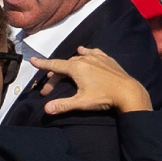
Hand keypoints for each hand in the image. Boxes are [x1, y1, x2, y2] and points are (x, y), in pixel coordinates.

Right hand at [32, 47, 151, 114]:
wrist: (129, 92)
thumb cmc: (104, 97)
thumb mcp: (81, 103)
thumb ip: (63, 105)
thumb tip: (46, 108)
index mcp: (76, 68)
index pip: (54, 65)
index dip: (42, 64)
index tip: (32, 60)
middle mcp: (85, 59)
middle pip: (65, 65)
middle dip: (55, 76)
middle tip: (49, 90)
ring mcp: (97, 58)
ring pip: (78, 58)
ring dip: (68, 65)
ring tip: (63, 71)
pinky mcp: (107, 59)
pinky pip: (93, 52)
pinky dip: (86, 52)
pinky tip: (84, 51)